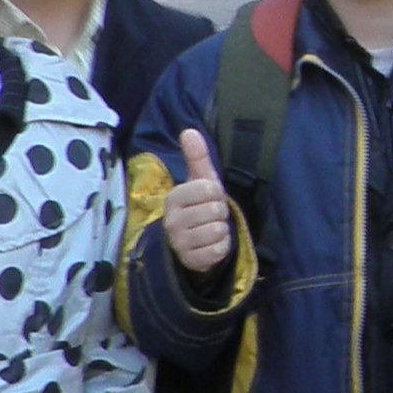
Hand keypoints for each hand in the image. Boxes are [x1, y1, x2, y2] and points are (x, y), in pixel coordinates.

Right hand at [162, 129, 237, 276]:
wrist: (189, 245)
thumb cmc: (197, 208)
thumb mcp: (199, 182)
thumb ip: (196, 158)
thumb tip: (189, 131)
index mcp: (173, 198)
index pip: (210, 188)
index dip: (217, 194)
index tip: (208, 199)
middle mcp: (171, 221)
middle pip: (216, 210)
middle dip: (220, 213)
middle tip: (209, 217)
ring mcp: (179, 243)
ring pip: (218, 230)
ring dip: (221, 231)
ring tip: (209, 230)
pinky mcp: (190, 261)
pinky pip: (219, 249)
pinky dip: (221, 247)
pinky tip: (210, 245)